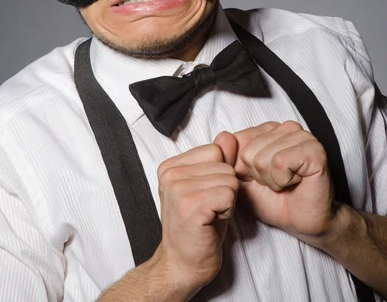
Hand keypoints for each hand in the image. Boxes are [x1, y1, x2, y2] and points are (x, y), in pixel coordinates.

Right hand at [154, 142, 238, 296]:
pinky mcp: (191, 206)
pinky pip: (229, 194)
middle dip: (225, 189)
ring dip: (227, 202)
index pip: (216, 149)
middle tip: (208, 209)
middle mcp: (171, 174)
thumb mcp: (208, 187)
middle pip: (225, 165)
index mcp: (171, 166)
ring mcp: (178, 190)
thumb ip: (218, 159)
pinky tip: (211, 223)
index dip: (220, 174)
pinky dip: (227, 212)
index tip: (206, 195)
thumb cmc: (198, 227)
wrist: (182, 265)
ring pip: (230, 179)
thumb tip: (228, 135)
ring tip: (209, 216)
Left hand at [215, 121, 335, 244]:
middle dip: (259, 174)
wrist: (303, 222)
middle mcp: (286, 127)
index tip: (260, 177)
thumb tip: (223, 136)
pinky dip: (283, 181)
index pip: (237, 140)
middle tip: (277, 181)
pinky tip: (295, 182)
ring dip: (272, 180)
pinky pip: (280, 164)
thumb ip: (228, 158)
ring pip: (263, 158)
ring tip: (286, 182)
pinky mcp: (314, 150)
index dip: (244, 168)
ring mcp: (303, 136)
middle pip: (249, 151)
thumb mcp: (241, 179)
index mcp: (269, 128)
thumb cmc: (274, 200)